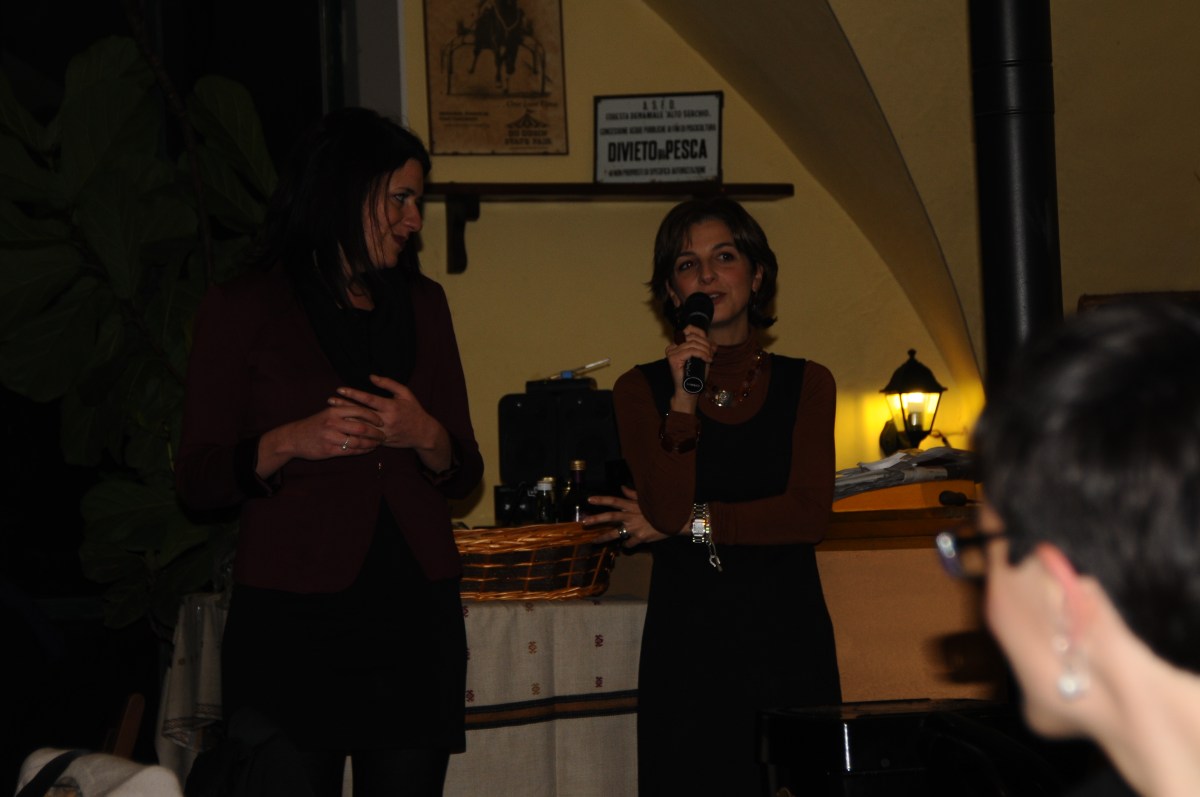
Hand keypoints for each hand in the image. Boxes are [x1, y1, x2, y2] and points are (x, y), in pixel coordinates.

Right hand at [256, 404, 384, 477]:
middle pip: (362, 427)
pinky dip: (362, 451)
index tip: (382, 422)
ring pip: (358, 441)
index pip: (360, 411)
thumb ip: (345, 412)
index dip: (373, 417)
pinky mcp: (329, 450)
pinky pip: (351, 451)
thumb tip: (367, 413)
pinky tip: (368, 450)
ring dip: (371, 444)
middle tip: (384, 435)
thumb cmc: (315, 424)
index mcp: (334, 410)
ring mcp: (331, 437)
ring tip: (377, 444)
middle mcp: (333, 422)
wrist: (294, 438)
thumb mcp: (328, 413)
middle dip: (376, 432)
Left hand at [329, 375, 439, 449]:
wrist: (423, 434)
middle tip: (330, 400)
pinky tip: (342, 429)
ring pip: (360, 426)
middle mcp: (386, 420)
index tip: (340, 389)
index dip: (353, 394)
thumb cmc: (414, 410)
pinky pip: (365, 437)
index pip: (369, 399)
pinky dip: (353, 433)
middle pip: (361, 412)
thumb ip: (389, 384)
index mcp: (391, 407)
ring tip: (332, 414)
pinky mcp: (382, 441)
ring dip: (345, 419)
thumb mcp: (405, 393)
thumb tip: (371, 377)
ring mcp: (383, 432)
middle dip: (344, 406)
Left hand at [582, 486, 669, 547]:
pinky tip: (624, 546)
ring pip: (616, 533)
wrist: (674, 519)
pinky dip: (626, 545)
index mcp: (632, 505)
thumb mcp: (646, 499)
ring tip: (594, 541)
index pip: (614, 501)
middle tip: (583, 522)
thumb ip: (632, 494)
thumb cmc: (660, 507)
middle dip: (596, 519)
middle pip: (610, 517)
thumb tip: (622, 488)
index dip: (601, 500)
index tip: (589, 500)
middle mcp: (631, 516)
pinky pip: (629, 543)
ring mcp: (635, 528)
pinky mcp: (640, 538)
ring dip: (604, 537)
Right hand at [665, 324, 714, 411]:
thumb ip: (704, 347)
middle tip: (713, 353)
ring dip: (705, 350)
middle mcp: (672, 346)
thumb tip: (712, 342)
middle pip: (692, 336)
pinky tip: (708, 360)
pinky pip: (691, 351)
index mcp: (677, 344)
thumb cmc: (695, 375)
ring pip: (693, 343)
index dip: (703, 335)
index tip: (712, 345)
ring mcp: (671, 352)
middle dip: (706, 344)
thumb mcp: (701, 357)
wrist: (689, 390)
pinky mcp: (673, 358)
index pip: (690, 329)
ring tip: (710, 357)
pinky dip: (702, 354)